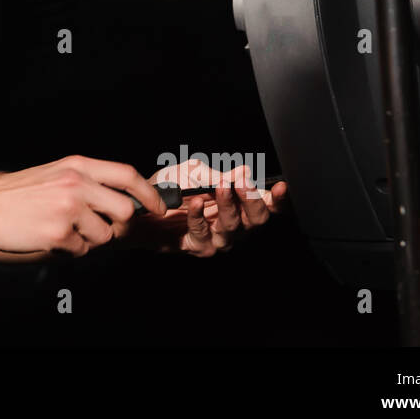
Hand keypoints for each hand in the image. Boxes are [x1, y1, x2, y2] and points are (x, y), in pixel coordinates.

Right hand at [0, 155, 166, 256]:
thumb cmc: (15, 193)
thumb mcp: (54, 174)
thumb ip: (86, 182)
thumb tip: (120, 202)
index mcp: (77, 166)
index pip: (127, 174)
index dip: (148, 193)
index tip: (157, 207)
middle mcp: (76, 184)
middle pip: (124, 211)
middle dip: (117, 226)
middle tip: (99, 228)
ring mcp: (68, 209)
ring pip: (104, 236)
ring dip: (88, 240)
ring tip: (61, 230)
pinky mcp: (58, 234)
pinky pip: (81, 251)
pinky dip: (68, 250)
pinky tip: (47, 237)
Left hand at [128, 160, 288, 256]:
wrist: (138, 204)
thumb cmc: (169, 187)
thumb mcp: (193, 172)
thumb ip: (218, 175)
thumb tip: (243, 172)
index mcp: (237, 203)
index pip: (266, 204)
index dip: (277, 199)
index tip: (281, 187)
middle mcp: (232, 223)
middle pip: (256, 220)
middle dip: (253, 200)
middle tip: (243, 182)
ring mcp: (216, 238)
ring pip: (233, 228)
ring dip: (227, 206)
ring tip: (219, 188)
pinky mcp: (197, 246)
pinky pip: (203, 234)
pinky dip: (199, 217)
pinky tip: (195, 202)